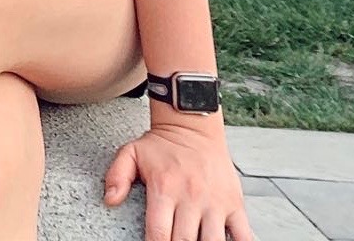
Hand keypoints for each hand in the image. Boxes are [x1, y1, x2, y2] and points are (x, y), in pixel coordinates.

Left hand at [103, 124, 252, 240]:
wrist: (194, 123)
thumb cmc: (163, 144)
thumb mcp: (132, 152)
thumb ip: (117, 175)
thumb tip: (110, 199)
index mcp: (165, 188)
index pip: (158, 235)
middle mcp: (191, 196)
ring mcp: (215, 201)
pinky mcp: (234, 202)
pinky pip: (243, 234)